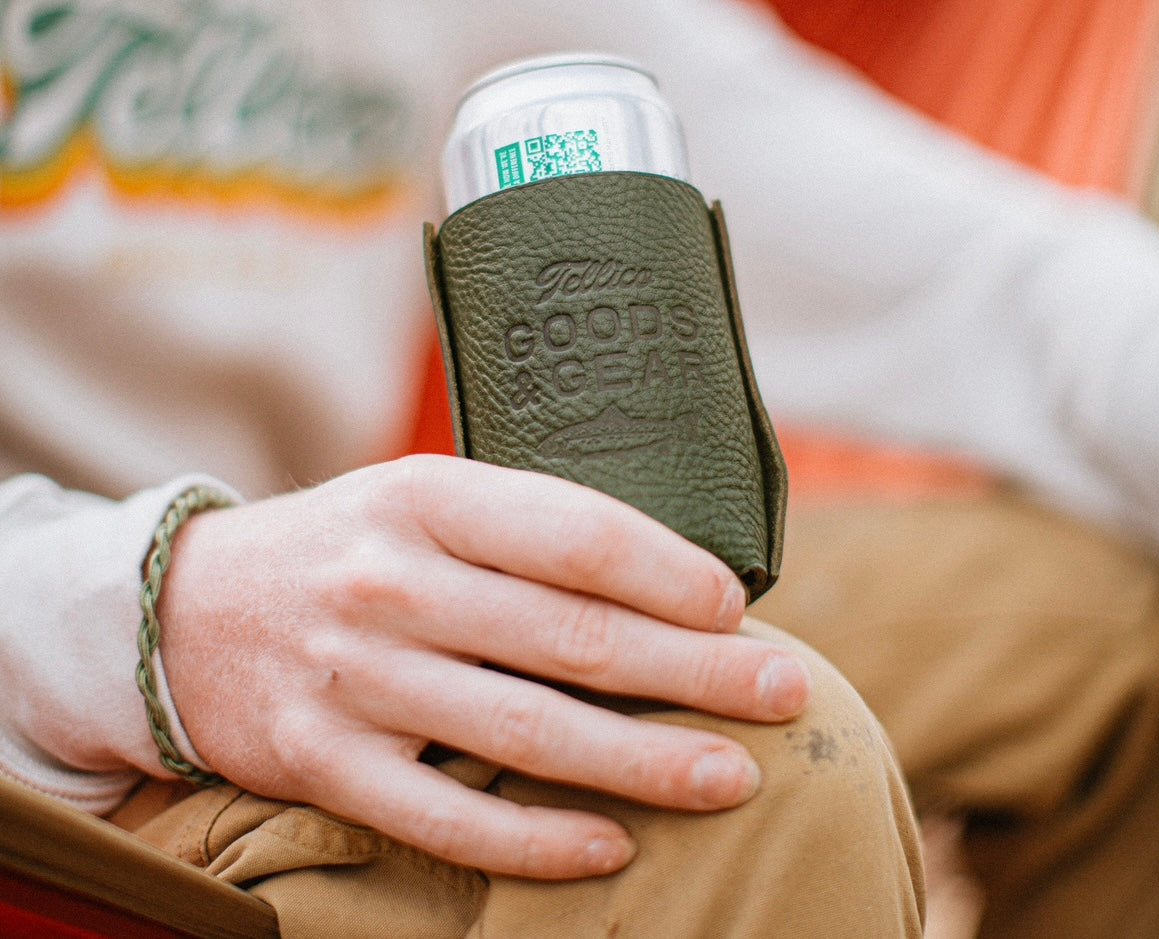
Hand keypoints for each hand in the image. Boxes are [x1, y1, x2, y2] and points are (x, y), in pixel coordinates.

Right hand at [157, 456, 809, 878]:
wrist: (187, 610)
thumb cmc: (347, 548)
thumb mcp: (422, 501)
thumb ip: (524, 531)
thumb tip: (664, 581)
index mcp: (427, 499)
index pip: (575, 534)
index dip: (668, 573)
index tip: (736, 607)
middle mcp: (393, 581)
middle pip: (572, 636)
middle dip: (693, 670)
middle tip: (782, 693)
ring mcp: (355, 676)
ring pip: (525, 733)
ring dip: (642, 761)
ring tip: (730, 776)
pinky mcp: (322, 761)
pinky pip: (444, 814)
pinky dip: (535, 840)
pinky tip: (612, 848)